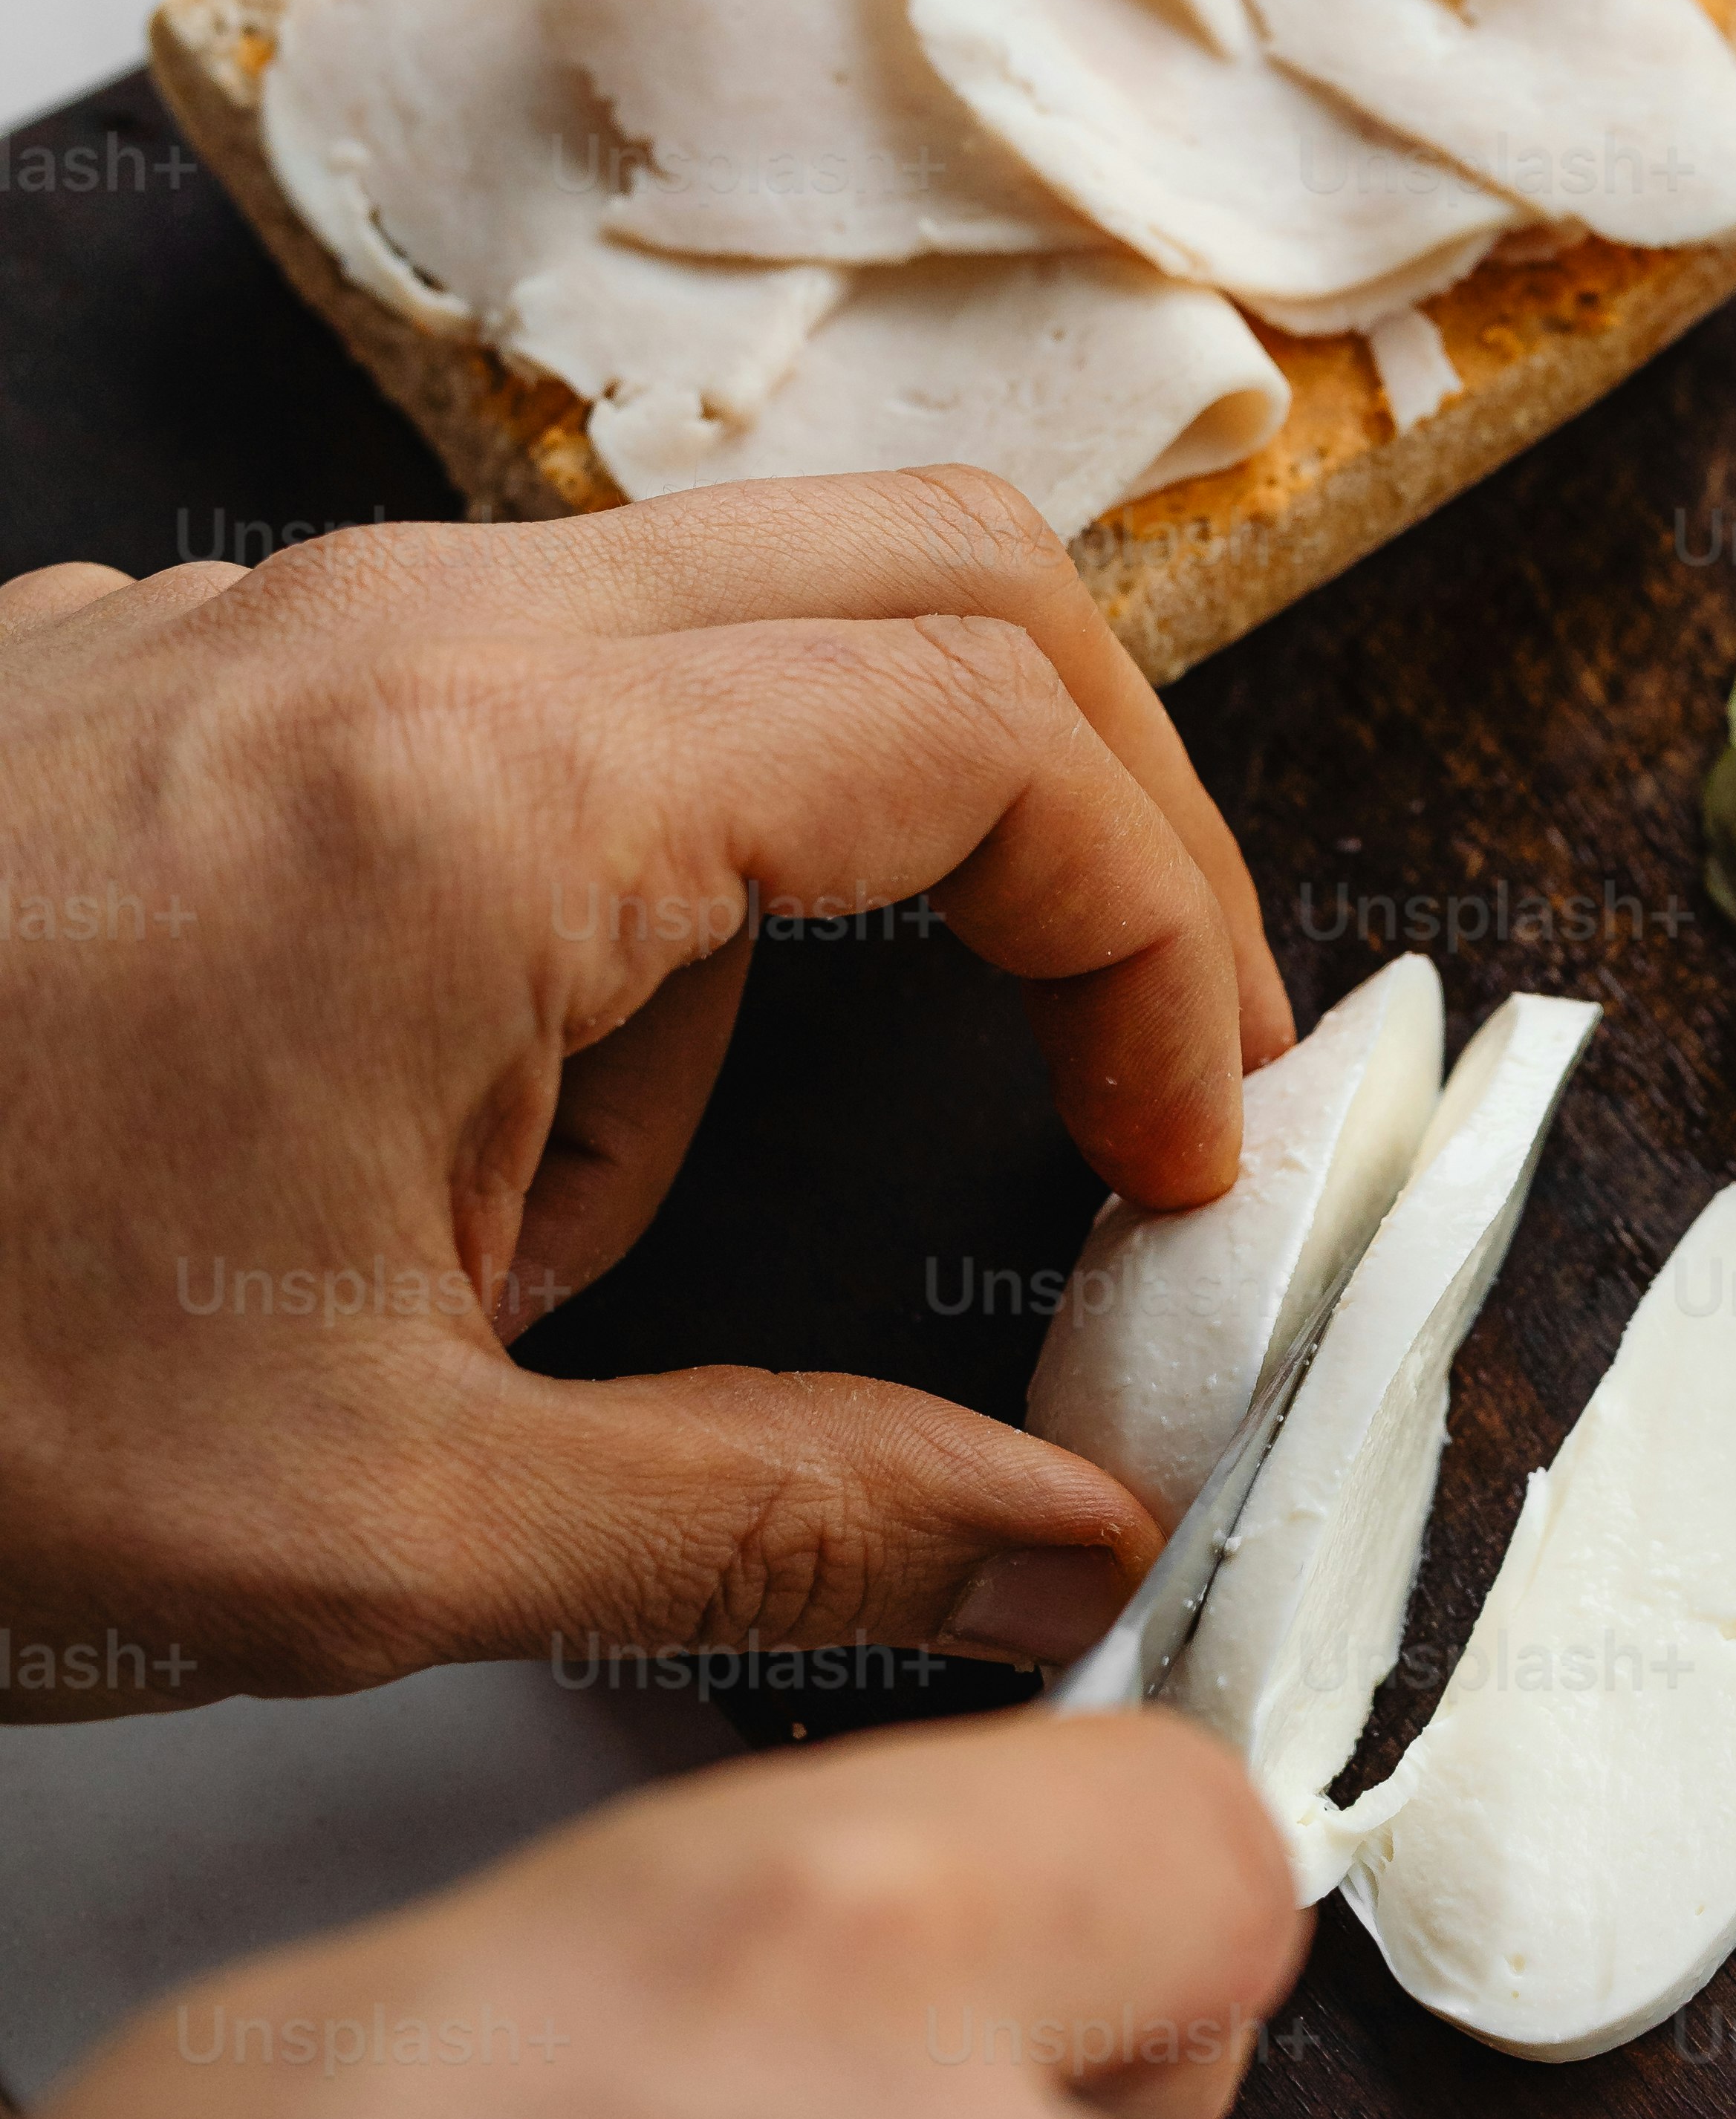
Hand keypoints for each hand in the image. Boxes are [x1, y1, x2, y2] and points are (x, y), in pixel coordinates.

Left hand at [0, 470, 1295, 1710]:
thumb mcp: (375, 1524)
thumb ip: (780, 1520)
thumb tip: (1046, 1549)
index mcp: (484, 797)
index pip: (998, 736)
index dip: (1161, 942)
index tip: (1171, 1148)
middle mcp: (396, 631)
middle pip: (925, 570)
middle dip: (1091, 813)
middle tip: (1129, 1057)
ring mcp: (272, 618)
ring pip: (717, 633)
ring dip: (786, 896)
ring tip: (573, 1228)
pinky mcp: (181, 668)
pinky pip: (511, 689)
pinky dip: (591, 885)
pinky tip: (411, 1147)